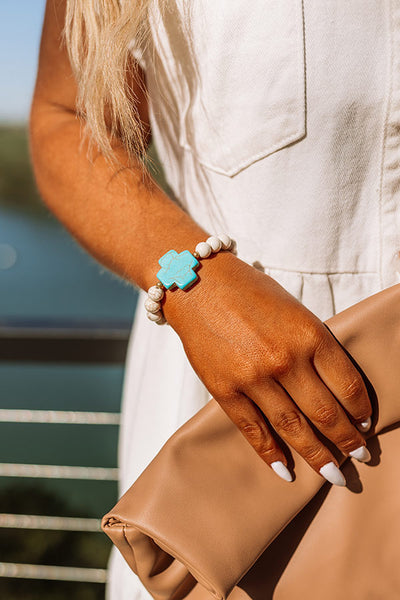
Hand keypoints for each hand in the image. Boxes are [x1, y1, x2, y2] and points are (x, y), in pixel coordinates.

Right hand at [164, 251, 371, 484]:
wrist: (198, 284)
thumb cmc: (251, 294)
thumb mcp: (295, 311)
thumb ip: (315, 347)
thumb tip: (336, 391)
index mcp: (310, 334)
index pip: (348, 386)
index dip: (361, 411)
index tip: (365, 426)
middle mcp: (286, 359)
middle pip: (326, 414)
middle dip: (348, 442)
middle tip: (360, 458)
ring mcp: (253, 377)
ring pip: (294, 429)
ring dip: (318, 457)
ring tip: (334, 474)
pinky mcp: (225, 389)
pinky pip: (254, 431)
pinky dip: (272, 455)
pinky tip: (287, 472)